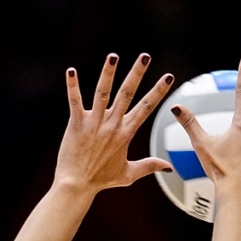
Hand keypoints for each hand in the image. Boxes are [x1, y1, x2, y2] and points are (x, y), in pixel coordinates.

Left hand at [53, 52, 174, 194]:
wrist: (77, 185)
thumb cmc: (102, 180)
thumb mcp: (128, 174)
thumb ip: (149, 166)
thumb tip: (169, 167)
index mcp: (126, 133)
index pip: (146, 108)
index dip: (158, 91)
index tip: (168, 77)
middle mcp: (112, 125)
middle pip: (127, 94)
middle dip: (137, 74)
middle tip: (145, 56)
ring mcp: (94, 123)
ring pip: (103, 93)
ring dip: (108, 73)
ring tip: (113, 56)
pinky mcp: (76, 124)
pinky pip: (75, 102)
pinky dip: (73, 86)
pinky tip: (71, 71)